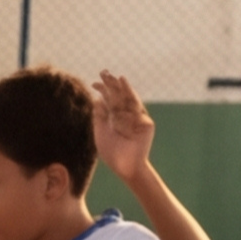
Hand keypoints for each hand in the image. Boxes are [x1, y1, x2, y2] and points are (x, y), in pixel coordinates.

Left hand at [90, 69, 158, 183]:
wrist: (124, 167)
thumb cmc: (111, 152)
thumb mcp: (101, 131)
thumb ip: (100, 116)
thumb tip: (97, 99)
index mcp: (116, 117)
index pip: (110, 100)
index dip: (103, 90)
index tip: (94, 82)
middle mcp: (128, 116)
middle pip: (120, 97)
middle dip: (113, 85)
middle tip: (104, 72)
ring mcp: (138, 119)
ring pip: (129, 101)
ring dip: (123, 88)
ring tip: (117, 78)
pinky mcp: (146, 124)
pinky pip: (136, 112)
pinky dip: (130, 103)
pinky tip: (124, 93)